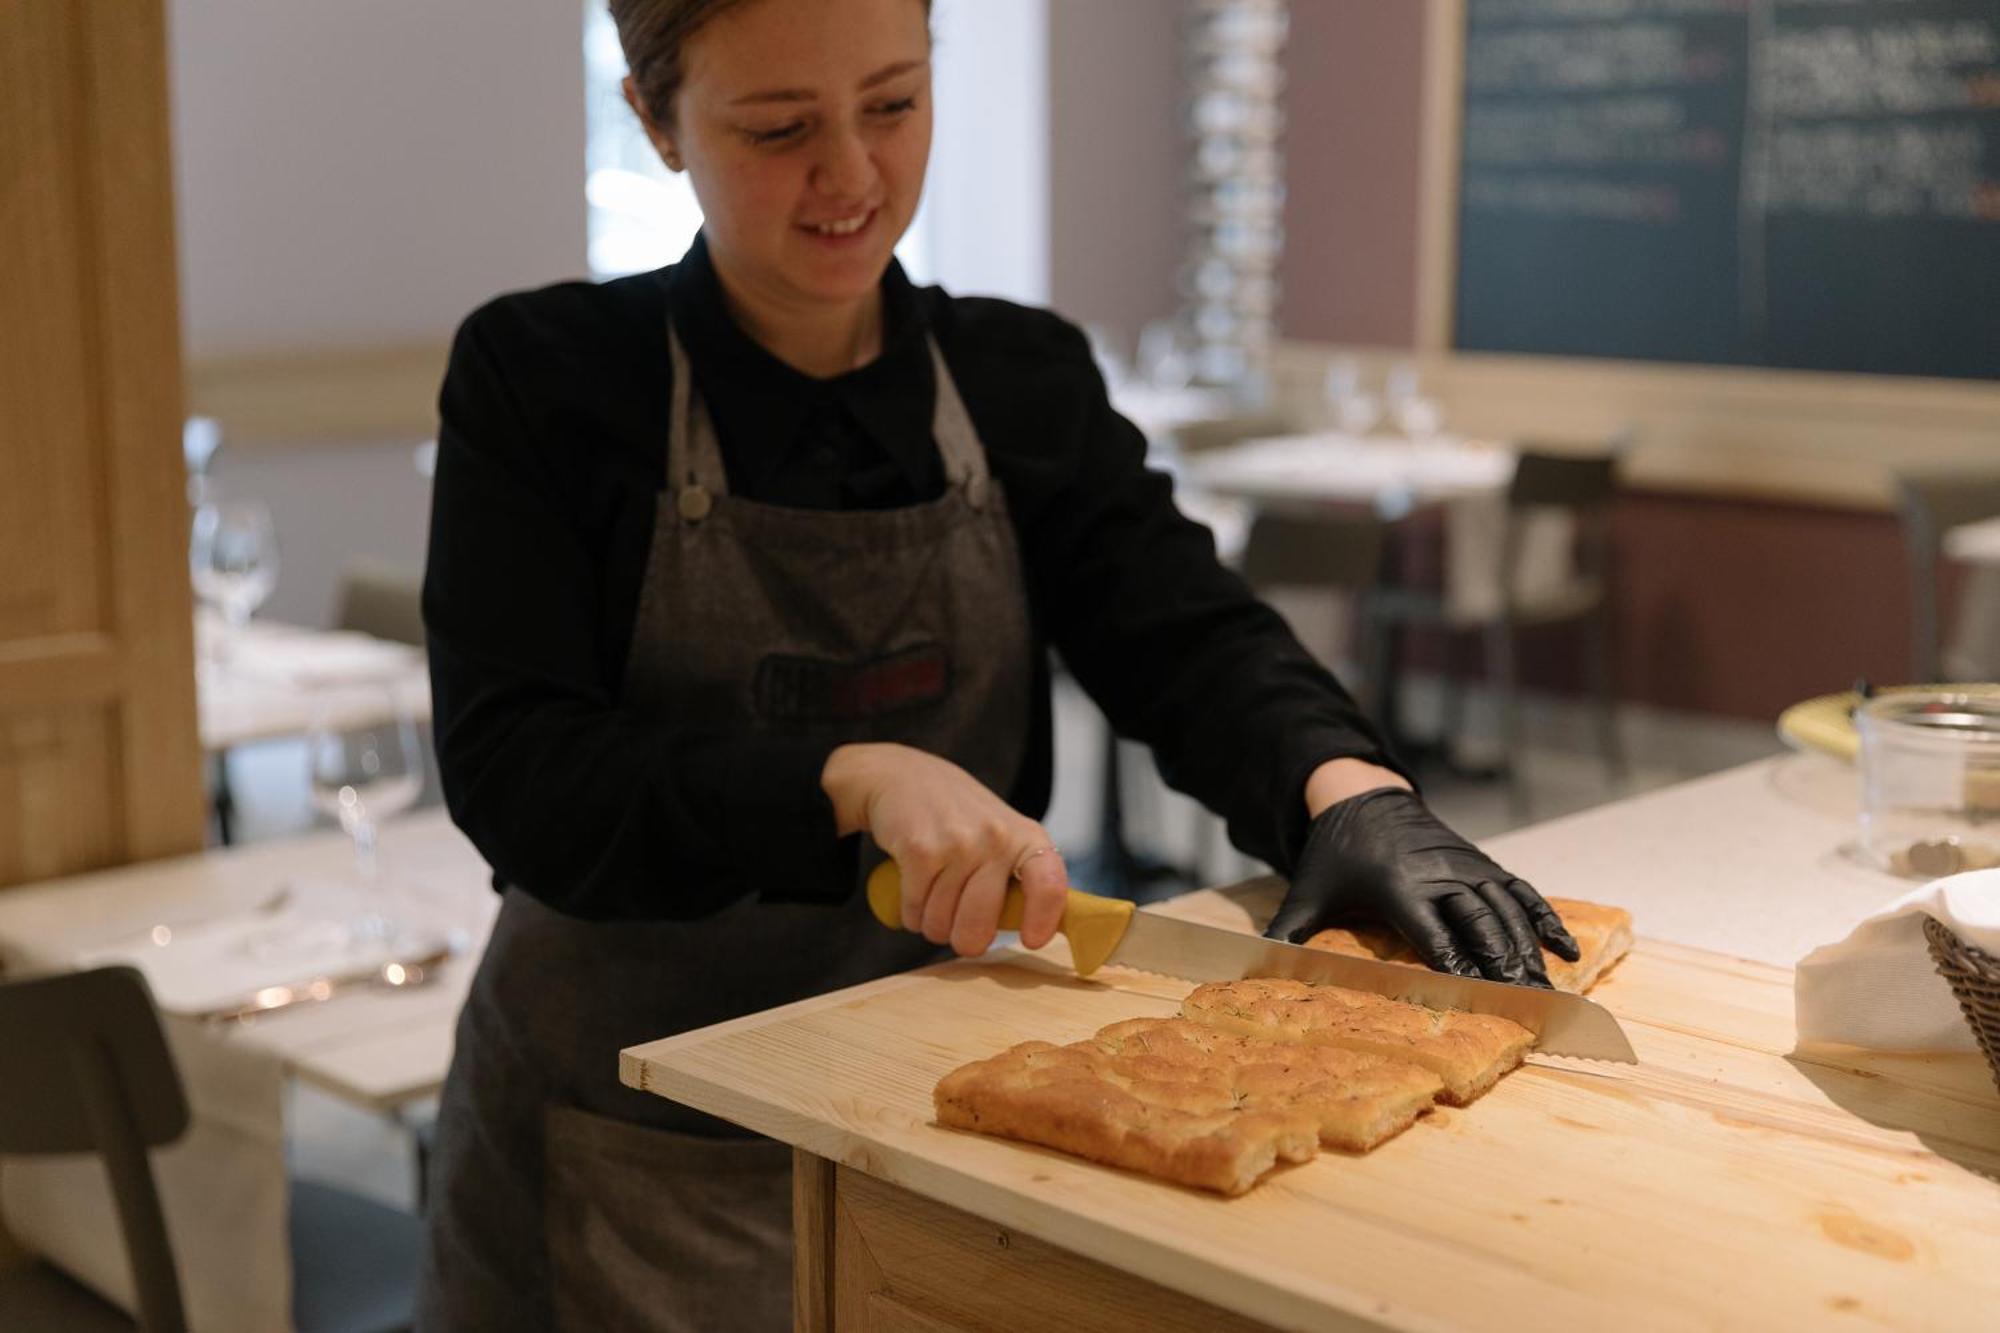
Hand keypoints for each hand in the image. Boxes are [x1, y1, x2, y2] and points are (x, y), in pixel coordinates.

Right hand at [822, 743, 1064, 956]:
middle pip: (980, 925)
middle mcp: (996, 839)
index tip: (1031, 940)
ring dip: (933, 923)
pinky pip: (915, 911)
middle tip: (962, 932)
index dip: (1042, 920)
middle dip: (966, 940)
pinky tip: (915, 890)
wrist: (906, 777)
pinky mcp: (919, 850)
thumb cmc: (962, 818)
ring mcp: (957, 844)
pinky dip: (911, 912)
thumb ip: (1021, 877)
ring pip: (941, 923)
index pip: (1049, 885)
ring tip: (934, 897)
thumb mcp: (1005, 834)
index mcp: (1026, 838)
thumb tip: (1039, 933)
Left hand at [1266, 787, 1578, 986]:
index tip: (1477, 992)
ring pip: (1506, 909)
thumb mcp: (1307, 891)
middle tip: (1527, 1001)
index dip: (1455, 960)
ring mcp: (1466, 866)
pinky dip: (1546, 920)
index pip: (1432, 929)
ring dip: (1529, 950)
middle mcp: (1439, 873)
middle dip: (1504, 961)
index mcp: (1397, 884)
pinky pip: (1522, 892)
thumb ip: (1288, 931)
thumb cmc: (1334, 855)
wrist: (1362, 798)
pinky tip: (1566, 951)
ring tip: (1547, 990)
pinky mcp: (1482, 864)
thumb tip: (1257, 966)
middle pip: (1479, 921)